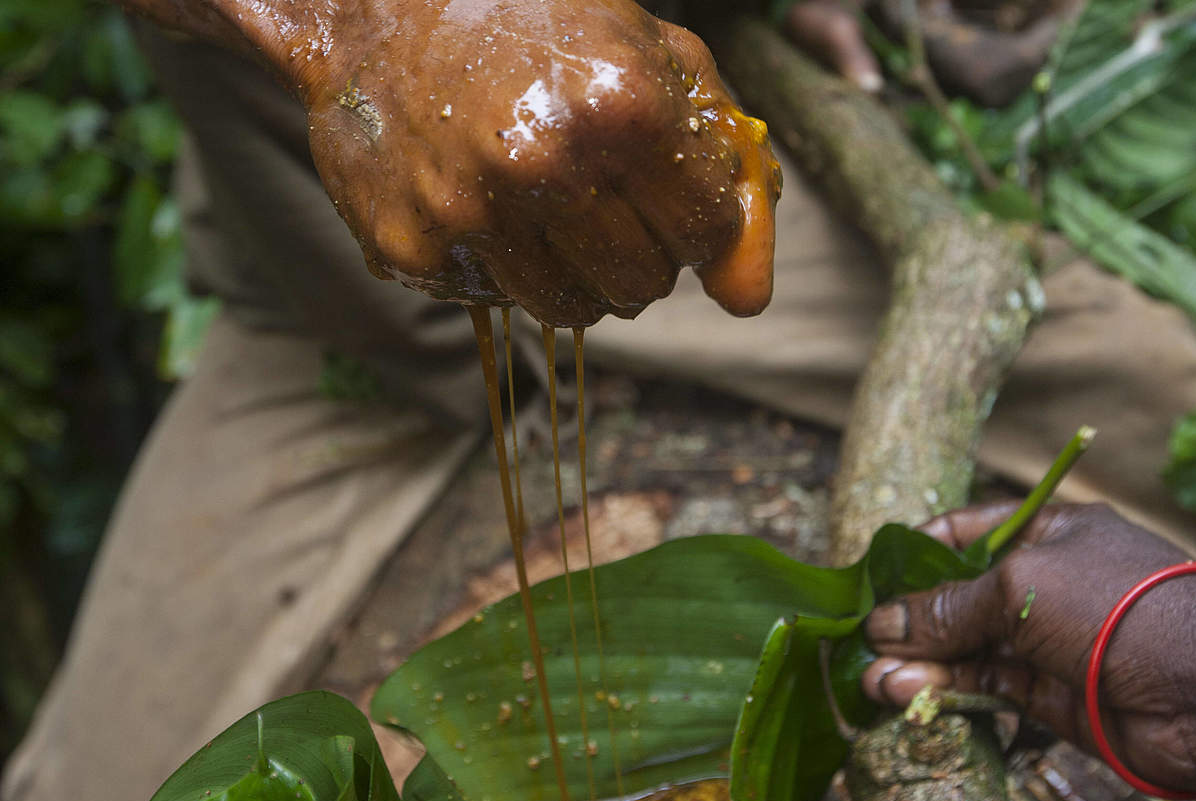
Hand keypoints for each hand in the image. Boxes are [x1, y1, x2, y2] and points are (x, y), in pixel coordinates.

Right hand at [292, 0, 779, 325]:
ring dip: (579, 271)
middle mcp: (543, 162)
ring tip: (549, 204)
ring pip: (575, 309)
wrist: (380, 4)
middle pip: (644, 284)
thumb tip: (749, 303)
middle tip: (603, 195)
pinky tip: (487, 204)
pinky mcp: (413, 248)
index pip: (706, 233)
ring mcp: (471, 212)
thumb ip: (726, 173)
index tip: (666, 188)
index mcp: (619, 105)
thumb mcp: (655, 62)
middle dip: (640, 249)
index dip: (694, 215)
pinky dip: (509, 266)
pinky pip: (501, 302)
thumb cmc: (540, 26)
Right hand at [861, 502, 1195, 793]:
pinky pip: (984, 686)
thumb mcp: (1020, 586)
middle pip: (959, 598)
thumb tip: (879, 624)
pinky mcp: (1049, 694)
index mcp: (1048, 533)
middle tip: (862, 644)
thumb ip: (946, 608)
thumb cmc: (1117, 605)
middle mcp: (1045, 583)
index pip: (966, 533)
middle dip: (908, 621)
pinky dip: (943, 689)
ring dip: (917, 663)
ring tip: (872, 681)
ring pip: (965, 648)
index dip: (917, 554)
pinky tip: (905, 693)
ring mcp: (1048, 641)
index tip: (873, 579)